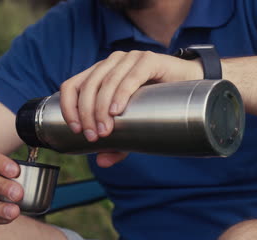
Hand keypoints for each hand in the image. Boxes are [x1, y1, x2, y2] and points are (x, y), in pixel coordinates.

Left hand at [60, 50, 201, 166]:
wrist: (188, 84)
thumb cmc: (155, 103)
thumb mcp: (133, 126)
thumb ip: (118, 143)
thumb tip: (101, 162)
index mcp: (98, 74)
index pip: (71, 85)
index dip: (68, 107)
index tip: (76, 130)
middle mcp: (110, 63)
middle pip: (88, 86)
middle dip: (87, 114)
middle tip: (94, 137)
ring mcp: (129, 59)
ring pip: (106, 82)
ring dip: (102, 108)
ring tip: (106, 131)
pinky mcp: (149, 60)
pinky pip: (131, 76)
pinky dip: (121, 94)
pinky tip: (118, 110)